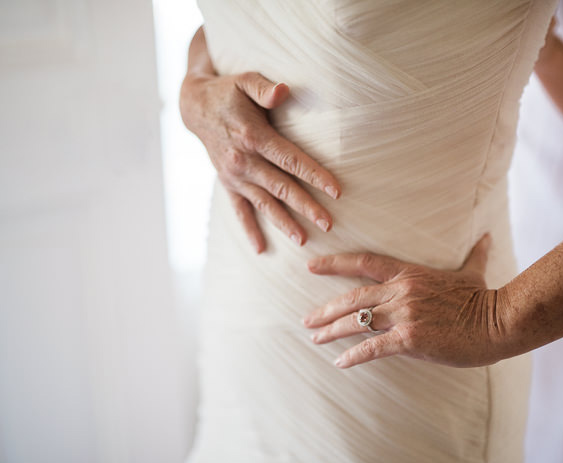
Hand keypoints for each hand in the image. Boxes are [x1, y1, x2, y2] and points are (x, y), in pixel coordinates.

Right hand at [180, 70, 341, 252]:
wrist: (194, 106)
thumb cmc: (228, 91)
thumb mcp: (245, 80)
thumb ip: (265, 88)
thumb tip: (284, 91)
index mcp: (253, 136)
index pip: (290, 160)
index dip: (314, 175)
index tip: (336, 191)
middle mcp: (243, 161)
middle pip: (281, 187)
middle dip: (306, 206)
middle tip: (329, 224)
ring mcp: (234, 175)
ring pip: (264, 203)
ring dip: (284, 222)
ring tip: (304, 240)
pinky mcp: (228, 183)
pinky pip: (239, 210)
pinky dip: (249, 229)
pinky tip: (261, 249)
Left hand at [303, 235, 512, 368]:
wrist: (499, 320)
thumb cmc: (484, 298)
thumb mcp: (474, 272)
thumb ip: (474, 254)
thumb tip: (486, 236)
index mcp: (409, 273)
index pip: (364, 262)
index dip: (335, 263)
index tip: (311, 266)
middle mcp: (401, 291)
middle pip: (353, 296)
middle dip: (325, 309)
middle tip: (306, 320)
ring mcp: (405, 314)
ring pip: (357, 320)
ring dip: (332, 331)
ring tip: (314, 339)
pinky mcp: (411, 338)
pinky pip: (373, 347)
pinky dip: (354, 355)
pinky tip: (340, 363)